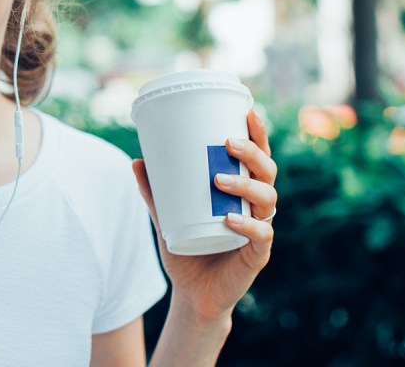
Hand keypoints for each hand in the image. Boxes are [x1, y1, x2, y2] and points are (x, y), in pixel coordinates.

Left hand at [132, 110, 276, 322]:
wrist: (193, 293)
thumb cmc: (187, 247)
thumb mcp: (166, 215)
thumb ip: (154, 191)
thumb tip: (136, 160)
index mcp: (242, 191)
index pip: (257, 157)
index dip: (258, 134)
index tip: (247, 111)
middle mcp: (257, 206)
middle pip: (267, 172)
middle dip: (253, 153)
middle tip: (228, 143)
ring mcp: (260, 229)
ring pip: (268, 199)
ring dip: (246, 186)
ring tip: (218, 181)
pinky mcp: (257, 255)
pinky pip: (262, 235)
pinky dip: (248, 226)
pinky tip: (231, 220)